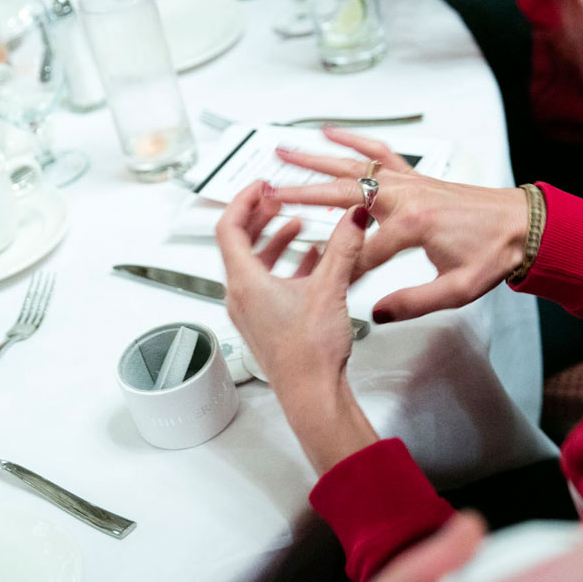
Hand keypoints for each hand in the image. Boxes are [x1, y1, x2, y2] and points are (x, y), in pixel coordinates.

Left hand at [215, 180, 377, 472]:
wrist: (312, 396)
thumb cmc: (309, 355)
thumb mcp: (329, 289)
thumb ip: (343, 247)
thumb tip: (353, 217)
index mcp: (245, 283)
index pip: (229, 228)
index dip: (243, 200)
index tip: (260, 185)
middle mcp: (241, 296)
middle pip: (239, 243)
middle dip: (259, 217)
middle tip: (276, 198)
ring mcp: (252, 311)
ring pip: (255, 264)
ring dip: (274, 241)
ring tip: (295, 226)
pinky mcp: (267, 323)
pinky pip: (268, 284)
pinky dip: (284, 266)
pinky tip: (311, 262)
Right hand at [273, 128, 528, 323]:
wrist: (523, 225)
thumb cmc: (493, 255)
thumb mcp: (458, 290)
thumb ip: (414, 302)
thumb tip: (377, 312)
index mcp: (414, 226)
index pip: (363, 252)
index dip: (342, 271)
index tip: (321, 281)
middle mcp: (406, 196)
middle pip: (342, 195)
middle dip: (302, 196)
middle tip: (268, 194)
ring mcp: (409, 181)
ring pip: (352, 167)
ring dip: (315, 159)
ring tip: (281, 152)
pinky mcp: (415, 175)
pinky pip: (379, 151)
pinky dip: (353, 139)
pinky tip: (329, 132)